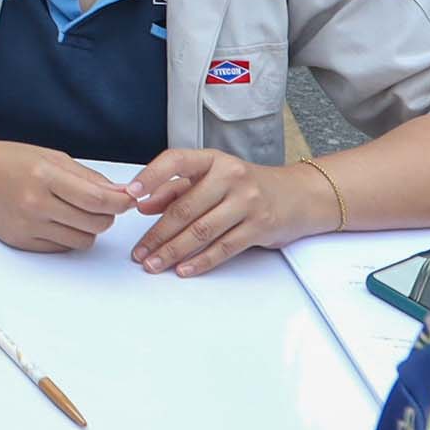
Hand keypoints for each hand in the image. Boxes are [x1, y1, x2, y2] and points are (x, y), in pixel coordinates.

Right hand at [0, 142, 131, 254]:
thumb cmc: (9, 160)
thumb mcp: (50, 157)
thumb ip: (87, 177)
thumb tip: (121, 193)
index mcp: (45, 176)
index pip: (97, 198)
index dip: (121, 202)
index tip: (130, 200)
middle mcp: (36, 203)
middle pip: (95, 223)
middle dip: (108, 215)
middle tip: (102, 205)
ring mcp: (28, 225)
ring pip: (83, 240)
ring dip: (90, 228)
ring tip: (78, 212)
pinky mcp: (21, 242)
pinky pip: (62, 248)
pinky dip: (69, 237)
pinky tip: (59, 221)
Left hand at [123, 150, 323, 276]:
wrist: (298, 195)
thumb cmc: (246, 186)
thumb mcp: (212, 177)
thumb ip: (176, 188)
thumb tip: (143, 204)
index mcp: (214, 159)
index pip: (176, 160)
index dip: (151, 176)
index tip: (130, 195)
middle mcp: (231, 176)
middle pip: (185, 208)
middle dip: (157, 234)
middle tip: (139, 252)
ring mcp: (247, 202)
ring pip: (201, 231)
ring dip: (173, 251)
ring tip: (154, 264)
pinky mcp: (259, 227)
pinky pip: (224, 248)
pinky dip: (201, 261)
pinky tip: (183, 270)